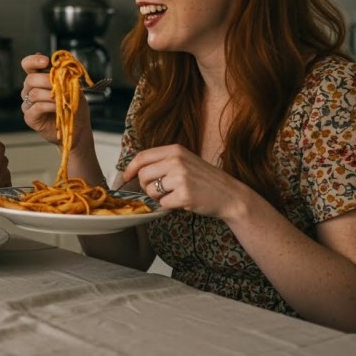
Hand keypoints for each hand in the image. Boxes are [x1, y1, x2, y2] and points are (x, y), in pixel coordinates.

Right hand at [19, 52, 91, 145]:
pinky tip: (57, 107)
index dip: (33, 61)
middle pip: (30, 79)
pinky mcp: (30, 117)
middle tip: (59, 84)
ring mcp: (28, 104)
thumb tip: (60, 66)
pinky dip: (48, 106)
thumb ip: (65, 76)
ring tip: (62, 99)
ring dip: (50, 95)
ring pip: (33, 93)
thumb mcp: (73, 87)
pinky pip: (36, 107)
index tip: (46, 61)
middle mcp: (30, 90)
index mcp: (38, 79)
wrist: (77, 128)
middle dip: (46, 80)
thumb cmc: (74, 106)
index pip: (28, 65)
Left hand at [120, 144, 251, 219]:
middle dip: (146, 187)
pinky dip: (170, 206)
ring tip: (176, 194)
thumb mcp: (185, 161)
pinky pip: (163, 204)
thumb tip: (133, 172)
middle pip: (143, 176)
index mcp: (175, 150)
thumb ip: (162, 162)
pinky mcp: (184, 195)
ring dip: (159, 197)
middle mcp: (176, 161)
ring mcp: (180, 178)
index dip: (130, 168)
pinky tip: (183, 201)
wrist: (230, 195)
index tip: (126, 177)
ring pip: (151, 191)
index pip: (142, 157)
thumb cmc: (205, 180)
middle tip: (161, 191)